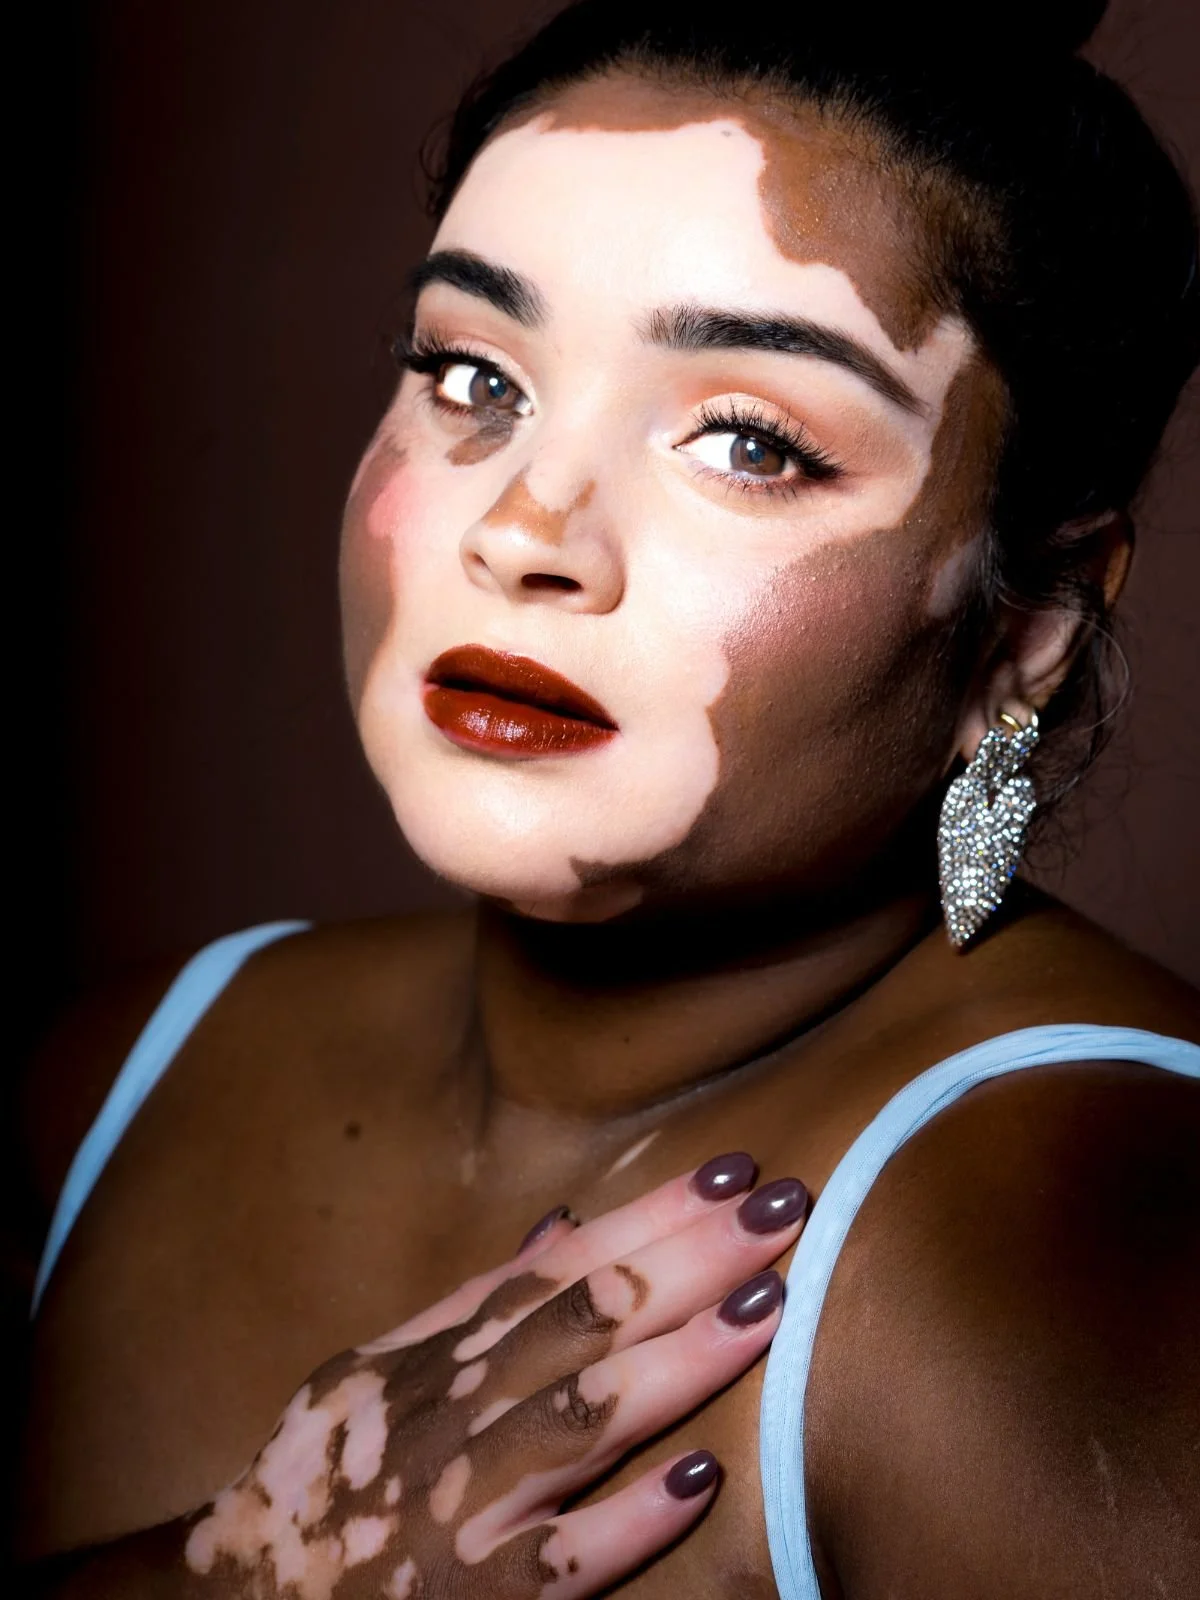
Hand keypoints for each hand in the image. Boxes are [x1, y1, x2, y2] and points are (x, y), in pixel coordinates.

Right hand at [181, 1154, 808, 1596]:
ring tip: (767, 1308)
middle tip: (781, 1211)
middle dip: (688, 1259)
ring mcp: (459, 1506)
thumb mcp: (381, 1370)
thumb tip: (564, 1223)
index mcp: (433, 1353)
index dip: (649, 1216)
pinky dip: (627, 1518)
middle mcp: (449, 1413)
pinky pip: (558, 1559)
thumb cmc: (322, 1477)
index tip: (731, 1176)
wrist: (231, 1598)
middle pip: (582, 1320)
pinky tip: (699, 1480)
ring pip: (579, 1417)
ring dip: (678, 1360)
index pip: (558, 1266)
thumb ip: (476, 1302)